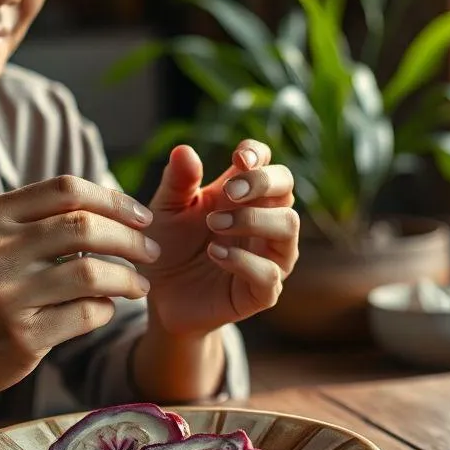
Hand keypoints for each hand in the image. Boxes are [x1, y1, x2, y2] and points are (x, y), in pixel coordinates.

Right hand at [0, 175, 159, 401]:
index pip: (66, 189)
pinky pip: (86, 315)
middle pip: (85, 227)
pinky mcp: (21, 336)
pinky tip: (106, 310)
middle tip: (152, 251)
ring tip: (140, 285)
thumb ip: (36, 217)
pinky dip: (107, 310)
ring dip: (128, 278)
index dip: (113, 199)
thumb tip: (110, 202)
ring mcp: (7, 294)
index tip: (142, 216)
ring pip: (93, 273)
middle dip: (131, 238)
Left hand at [137, 139, 298, 336]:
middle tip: (228, 192)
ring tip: (214, 224)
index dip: (258, 154)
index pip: (267, 163)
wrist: (161, 298)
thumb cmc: (171, 247)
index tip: (238, 157)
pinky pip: (270, 273)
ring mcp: (268, 256)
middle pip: (286, 187)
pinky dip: (243, 260)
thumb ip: (177, 182)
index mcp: (244, 195)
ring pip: (288, 226)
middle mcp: (264, 221)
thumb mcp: (166, 210)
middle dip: (262, 182)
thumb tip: (185, 150)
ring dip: (252, 219)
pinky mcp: (263, 292)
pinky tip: (214, 253)